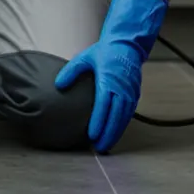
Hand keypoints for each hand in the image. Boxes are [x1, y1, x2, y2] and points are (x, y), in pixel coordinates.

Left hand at [55, 0, 167, 152]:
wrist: (127, 45)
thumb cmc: (104, 52)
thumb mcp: (85, 57)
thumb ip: (71, 71)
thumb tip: (58, 85)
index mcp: (108, 79)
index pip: (104, 105)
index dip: (99, 122)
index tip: (92, 135)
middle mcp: (122, 88)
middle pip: (116, 116)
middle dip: (108, 134)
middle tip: (99, 148)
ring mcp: (130, 92)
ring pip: (124, 118)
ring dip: (116, 133)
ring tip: (106, 145)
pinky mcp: (135, 94)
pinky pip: (129, 114)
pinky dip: (122, 125)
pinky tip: (115, 134)